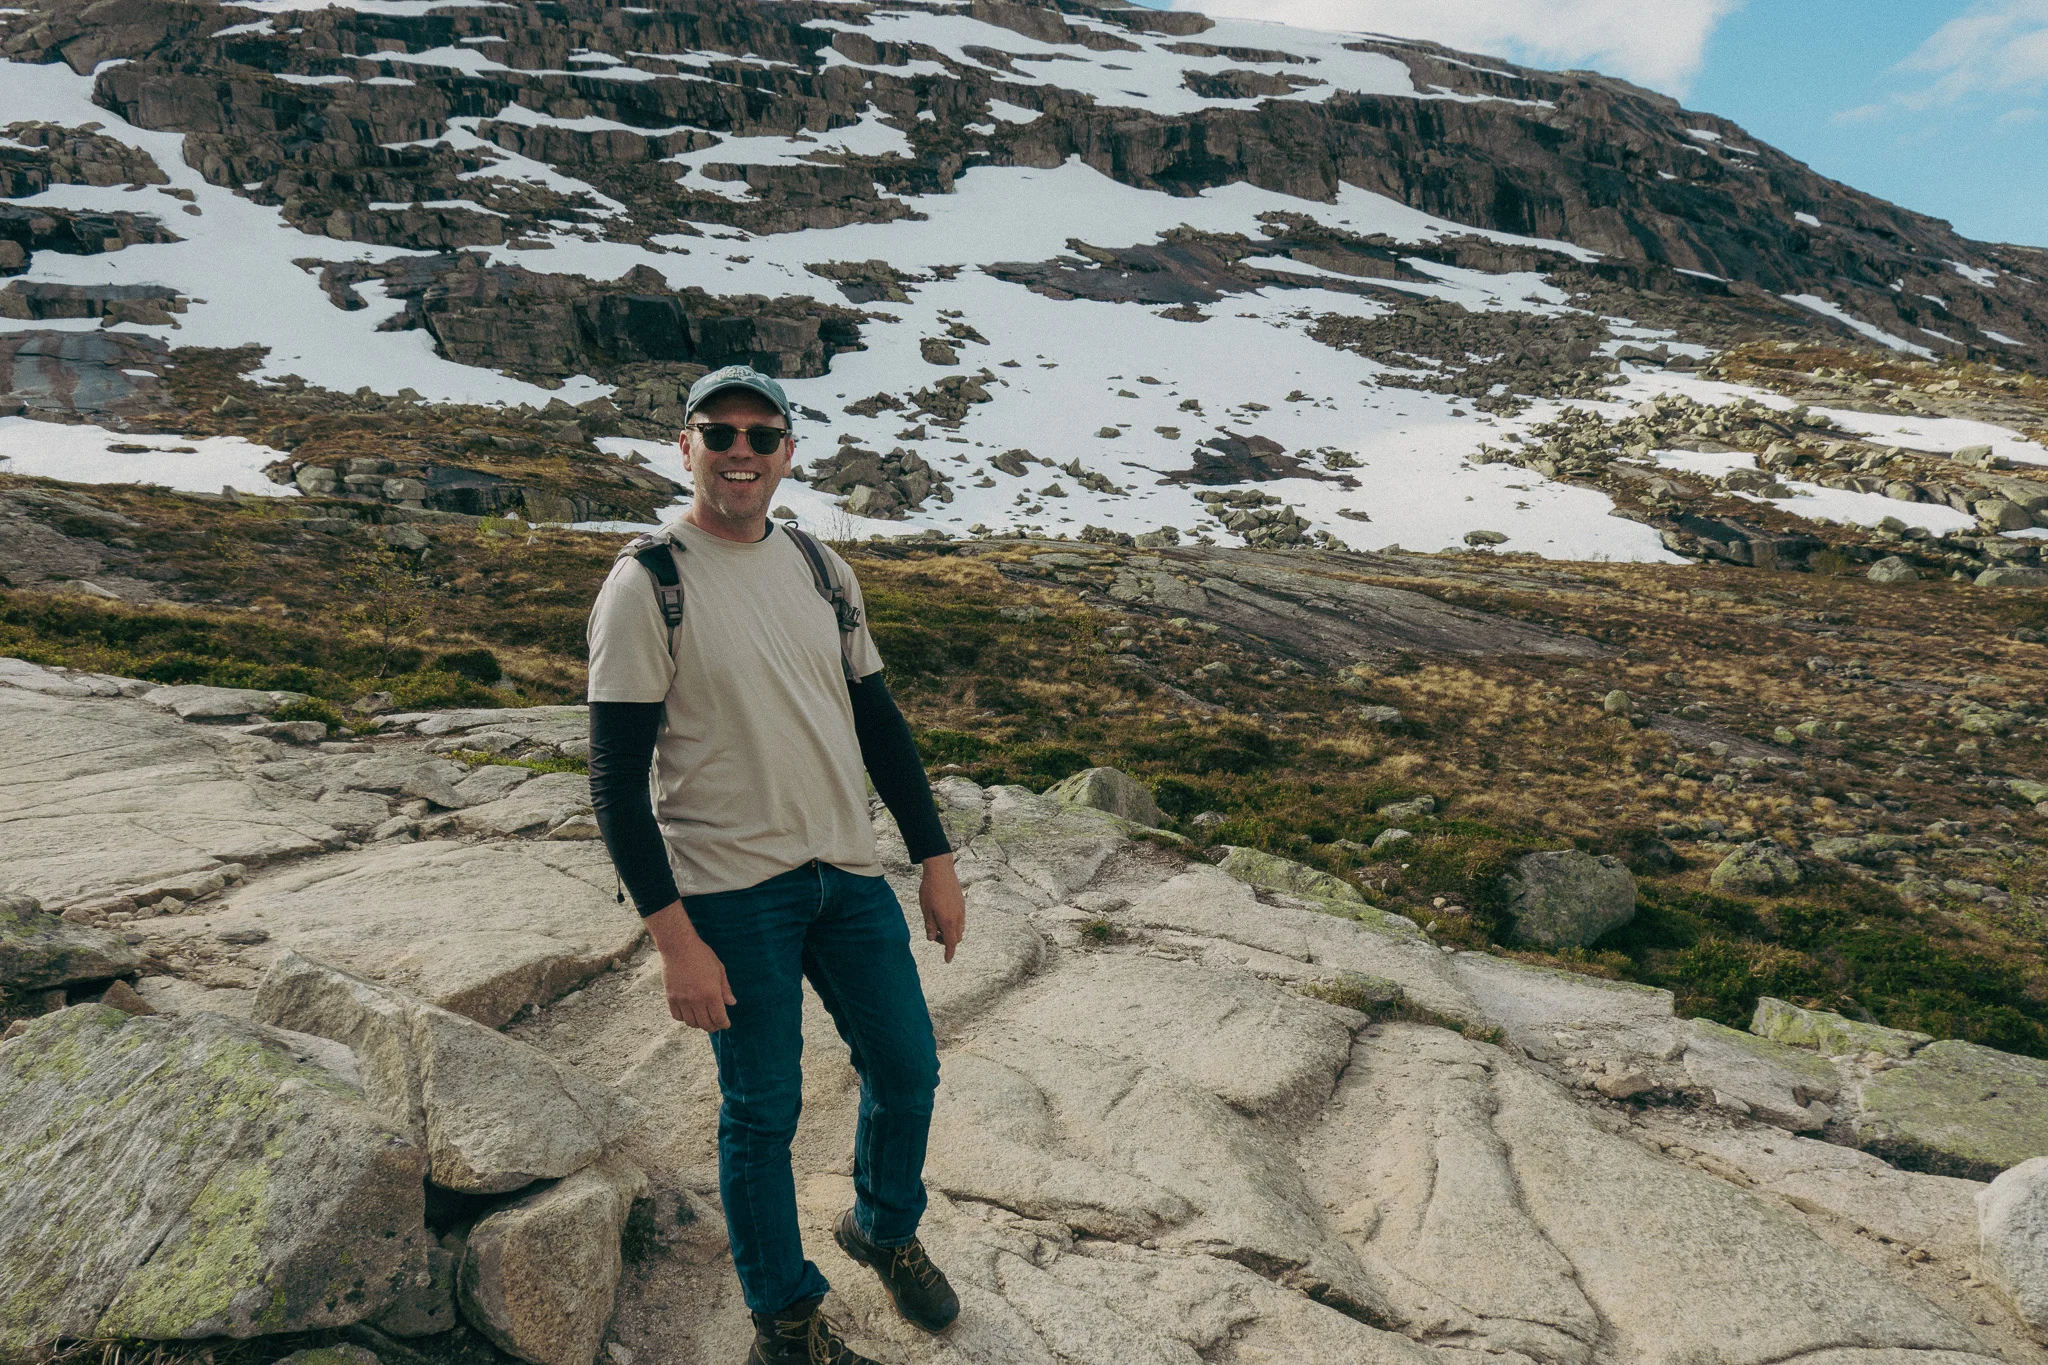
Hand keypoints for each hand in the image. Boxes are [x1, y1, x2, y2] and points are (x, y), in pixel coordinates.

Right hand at [644, 901, 735, 1030]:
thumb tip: (732, 1003)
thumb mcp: (719, 970)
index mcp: (711, 994)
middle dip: (713, 1027)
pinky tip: (689, 1012)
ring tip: (702, 1018)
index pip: (719, 1018)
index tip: (725, 1024)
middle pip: (705, 1024)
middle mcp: (696, 1000)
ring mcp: (682, 1000)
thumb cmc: (702, 955)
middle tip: (715, 1024)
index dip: (724, 1024)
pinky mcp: (671, 998)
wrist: (679, 947)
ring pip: (691, 1023)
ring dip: (698, 1024)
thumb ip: (725, 989)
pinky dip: (684, 1018)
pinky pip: (677, 1016)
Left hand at [919, 854, 965, 962]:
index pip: (951, 943)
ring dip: (951, 932)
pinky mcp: (962, 904)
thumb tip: (932, 938)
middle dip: (947, 941)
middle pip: (957, 938)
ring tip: (938, 925)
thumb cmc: (931, 890)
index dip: (949, 953)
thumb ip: (930, 926)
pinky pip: (961, 920)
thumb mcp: (926, 910)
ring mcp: (961, 910)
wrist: (941, 871)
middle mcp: (958, 918)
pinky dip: (954, 923)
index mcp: (948, 921)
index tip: (947, 960)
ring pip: (960, 929)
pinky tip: (943, 915)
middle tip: (935, 935)